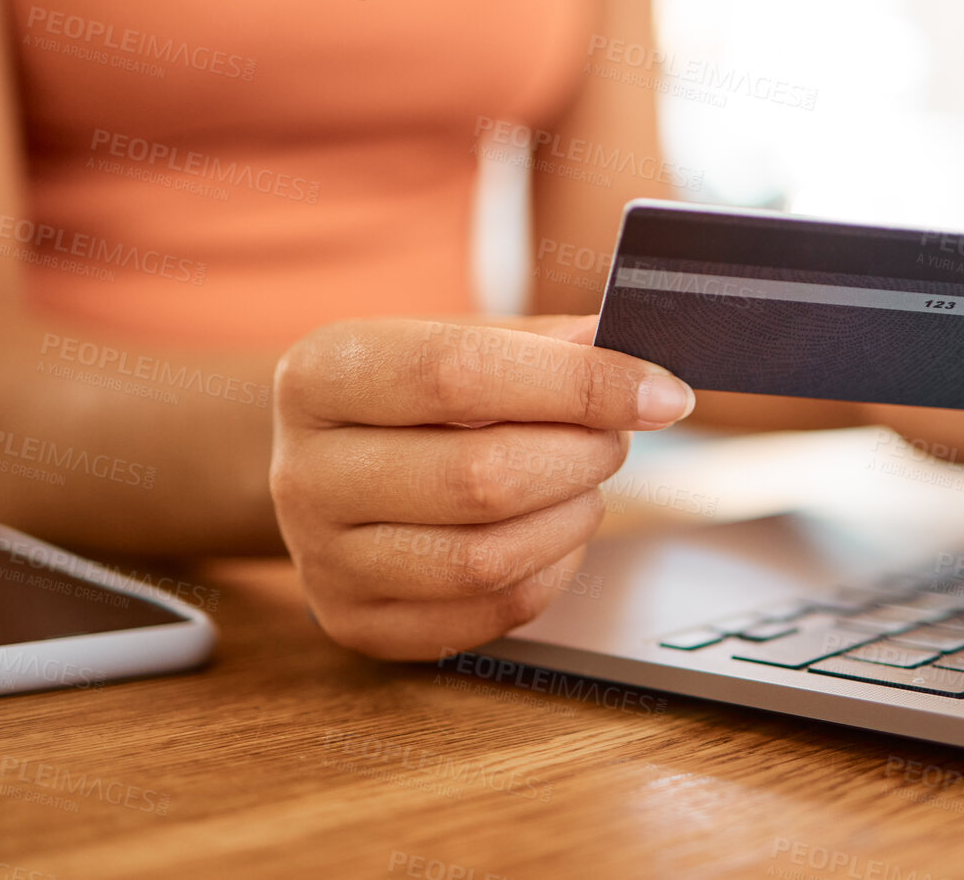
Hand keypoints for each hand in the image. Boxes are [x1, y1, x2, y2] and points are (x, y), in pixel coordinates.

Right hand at [269, 315, 693, 659]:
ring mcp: (323, 559)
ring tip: (585, 483)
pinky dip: (549, 573)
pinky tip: (554, 533)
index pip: (460, 374)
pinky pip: (486, 614)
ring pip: (485, 560)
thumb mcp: (451, 340)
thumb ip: (539, 345)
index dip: (578, 383)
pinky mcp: (357, 623)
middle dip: (580, 456)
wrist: (323, 465)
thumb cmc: (404, 397)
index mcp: (319, 376)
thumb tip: (630, 358)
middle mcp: (303, 472)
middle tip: (616, 438)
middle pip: (479, 477)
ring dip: (570, 520)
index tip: (659, 391)